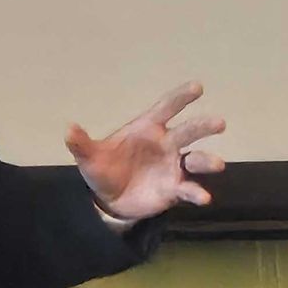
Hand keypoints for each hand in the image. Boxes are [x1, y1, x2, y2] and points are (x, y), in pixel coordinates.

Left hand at [66, 81, 227, 220]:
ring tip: (218, 164)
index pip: (167, 108)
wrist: (110, 200)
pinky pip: (189, 188)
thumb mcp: (90, 158)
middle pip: (189, 131)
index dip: (181, 98)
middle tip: (220, 123)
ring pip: (197, 160)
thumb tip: (67, 129)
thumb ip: (82, 144)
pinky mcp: (175, 189)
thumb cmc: (105, 169)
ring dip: (207, 161)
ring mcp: (174, 166)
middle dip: (204, 126)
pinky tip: (203, 197)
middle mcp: (167, 144)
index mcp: (148, 128)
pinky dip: (197, 193)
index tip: (198, 87)